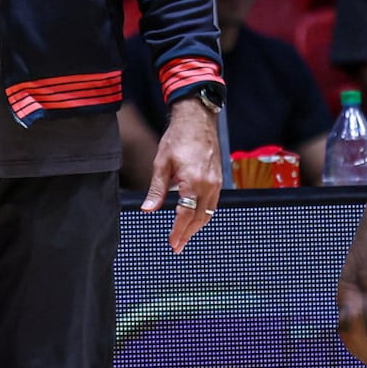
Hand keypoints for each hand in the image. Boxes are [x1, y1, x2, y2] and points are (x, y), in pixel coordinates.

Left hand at [142, 98, 222, 253]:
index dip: (179, 231)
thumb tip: (148, 210)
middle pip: (199, 218)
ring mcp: (216, 182)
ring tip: (184, 236)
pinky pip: (213, 203)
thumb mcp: (161, 164)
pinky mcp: (218, 178)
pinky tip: (195, 218)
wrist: (197, 119)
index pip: (186, 215)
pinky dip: (204, 214)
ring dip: (196, 226)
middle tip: (177, 247)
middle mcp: (209, 185)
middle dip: (187, 234)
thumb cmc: (178, 138)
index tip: (173, 244)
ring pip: (208, 213)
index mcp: (193, 182)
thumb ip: (157, 190)